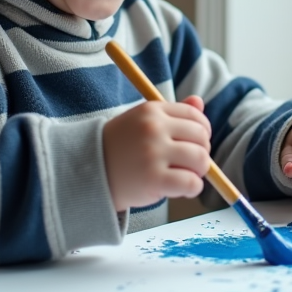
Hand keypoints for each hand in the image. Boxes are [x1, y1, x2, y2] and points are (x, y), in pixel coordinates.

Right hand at [103, 96, 210, 211]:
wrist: (89, 173)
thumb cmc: (121, 147)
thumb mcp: (143, 121)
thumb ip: (173, 112)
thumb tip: (199, 102)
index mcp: (152, 111)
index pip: (195, 117)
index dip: (202, 132)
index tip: (196, 144)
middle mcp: (153, 129)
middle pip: (201, 137)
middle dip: (202, 152)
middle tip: (191, 163)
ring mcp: (153, 154)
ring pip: (200, 160)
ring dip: (199, 171)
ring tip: (186, 176)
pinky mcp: (154, 180)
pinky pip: (192, 183)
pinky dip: (193, 188)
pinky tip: (182, 189)